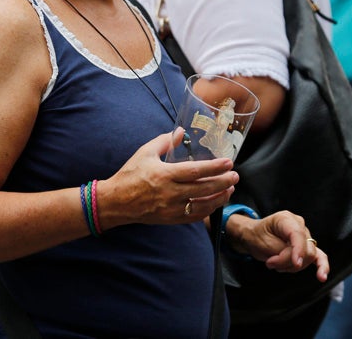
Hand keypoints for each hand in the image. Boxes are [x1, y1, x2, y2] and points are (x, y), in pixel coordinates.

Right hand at [98, 129, 237, 228]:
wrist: (116, 201)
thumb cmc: (130, 174)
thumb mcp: (145, 153)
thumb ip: (165, 141)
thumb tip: (181, 131)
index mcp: (164, 175)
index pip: (196, 171)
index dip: (215, 167)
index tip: (229, 162)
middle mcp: (170, 193)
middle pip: (204, 189)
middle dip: (223, 182)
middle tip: (236, 175)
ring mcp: (171, 209)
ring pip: (202, 205)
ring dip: (219, 198)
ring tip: (230, 188)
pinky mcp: (170, 219)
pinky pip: (194, 216)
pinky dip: (207, 210)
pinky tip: (215, 203)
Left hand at [228, 211, 329, 279]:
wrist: (254, 237)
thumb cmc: (258, 237)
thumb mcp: (265, 244)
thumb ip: (282, 252)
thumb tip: (298, 262)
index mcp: (286, 219)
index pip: (298, 234)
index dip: (299, 250)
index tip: (296, 263)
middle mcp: (299, 224)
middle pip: (305, 248)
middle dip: (288, 261)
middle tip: (270, 263)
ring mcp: (305, 235)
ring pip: (309, 256)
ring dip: (292, 265)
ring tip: (276, 263)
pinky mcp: (307, 246)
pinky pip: (319, 256)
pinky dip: (321, 266)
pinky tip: (322, 276)